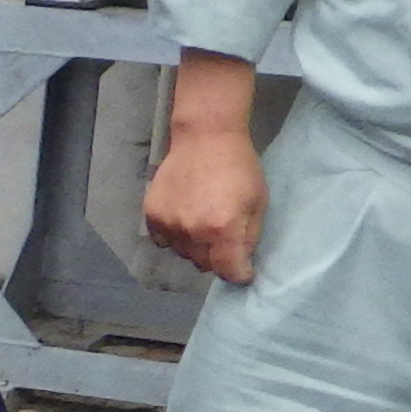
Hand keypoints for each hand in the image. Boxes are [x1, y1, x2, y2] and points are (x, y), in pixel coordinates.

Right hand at [143, 125, 265, 284]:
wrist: (205, 137)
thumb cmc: (239, 167)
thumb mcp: (258, 202)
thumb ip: (250, 237)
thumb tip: (241, 261)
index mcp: (222, 229)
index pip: (228, 271)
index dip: (239, 274)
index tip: (243, 271)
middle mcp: (193, 232)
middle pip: (204, 265)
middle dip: (217, 258)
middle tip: (223, 238)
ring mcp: (169, 224)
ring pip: (183, 253)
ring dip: (195, 246)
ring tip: (202, 224)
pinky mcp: (152, 215)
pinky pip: (163, 240)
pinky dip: (174, 237)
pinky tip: (184, 219)